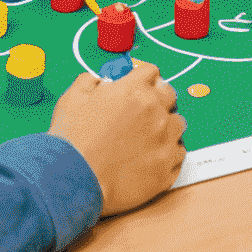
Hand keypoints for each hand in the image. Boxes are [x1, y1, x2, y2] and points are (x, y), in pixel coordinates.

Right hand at [48, 61, 185, 215]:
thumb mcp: (73, 97)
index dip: (143, 78)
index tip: (140, 86)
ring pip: (179, 124)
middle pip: (170, 95)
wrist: (73, 180)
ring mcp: (164, 142)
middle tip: (145, 111)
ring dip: (167, 125)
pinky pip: (179, 154)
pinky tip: (155, 156)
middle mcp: (155, 112)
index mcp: (134, 90)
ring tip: (151, 136)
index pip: (152, 71)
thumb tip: (100, 82)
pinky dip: (170, 153)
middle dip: (158, 98)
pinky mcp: (165, 170)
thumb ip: (90, 81)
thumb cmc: (72, 139)